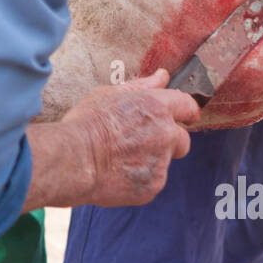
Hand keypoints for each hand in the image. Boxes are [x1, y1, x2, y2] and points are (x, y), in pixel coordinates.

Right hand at [25, 71, 199, 210]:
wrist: (74, 160)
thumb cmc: (86, 125)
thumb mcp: (110, 95)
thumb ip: (142, 86)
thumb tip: (162, 76)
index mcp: (157, 107)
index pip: (187, 107)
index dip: (188, 113)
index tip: (187, 118)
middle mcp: (165, 134)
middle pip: (182, 140)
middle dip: (169, 143)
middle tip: (141, 144)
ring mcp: (161, 162)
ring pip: (164, 162)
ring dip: (150, 162)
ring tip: (120, 160)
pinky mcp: (153, 186)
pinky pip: (152, 182)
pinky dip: (140, 180)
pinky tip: (118, 174)